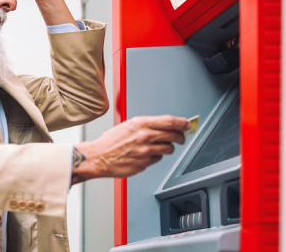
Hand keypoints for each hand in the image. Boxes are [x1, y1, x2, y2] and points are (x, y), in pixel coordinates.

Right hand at [71, 115, 189, 184]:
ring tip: (161, 147)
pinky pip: (157, 159)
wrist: (98, 157)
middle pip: (173, 135)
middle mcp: (144, 136)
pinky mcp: (144, 163)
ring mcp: (145, 151)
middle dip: (181, 137)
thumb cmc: (110, 141)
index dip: (182, 122)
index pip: (169, 121)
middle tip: (181, 138)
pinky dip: (155, 156)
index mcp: (140, 124)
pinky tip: (146, 154)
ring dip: (168, 148)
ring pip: (168, 149)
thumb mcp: (128, 126)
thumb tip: (165, 125)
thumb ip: (146, 125)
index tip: (187, 124)